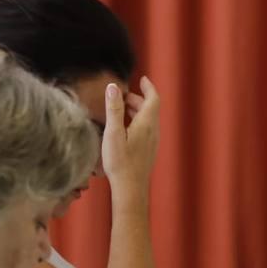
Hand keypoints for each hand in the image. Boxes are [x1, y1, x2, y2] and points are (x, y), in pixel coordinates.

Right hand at [101, 76, 159, 199]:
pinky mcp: (148, 151)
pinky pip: (146, 131)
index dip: (148, 87)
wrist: (131, 189)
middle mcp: (153, 132)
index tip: (142, 79)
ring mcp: (152, 142)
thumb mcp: (113, 133)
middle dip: (137, 99)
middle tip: (122, 96)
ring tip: (121, 110)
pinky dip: (137, 122)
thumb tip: (113, 87)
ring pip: (148, 120)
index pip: (153, 99)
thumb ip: (114, 109)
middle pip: (150, 109)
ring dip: (136, 111)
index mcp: (147, 124)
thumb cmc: (120, 162)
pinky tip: (124, 129)